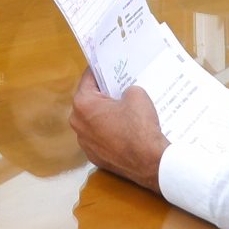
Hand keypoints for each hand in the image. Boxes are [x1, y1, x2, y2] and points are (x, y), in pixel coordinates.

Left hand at [69, 74, 168, 189]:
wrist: (150, 162)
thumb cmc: (140, 126)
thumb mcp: (136, 93)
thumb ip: (125, 89)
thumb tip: (124, 94)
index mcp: (83, 104)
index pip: (88, 79)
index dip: (100, 70)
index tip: (107, 66)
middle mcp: (77, 123)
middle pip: (89, 101)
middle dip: (103, 94)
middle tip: (119, 87)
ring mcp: (85, 143)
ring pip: (94, 121)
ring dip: (106, 115)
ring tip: (124, 110)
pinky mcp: (95, 157)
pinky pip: (101, 138)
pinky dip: (110, 133)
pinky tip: (125, 131)